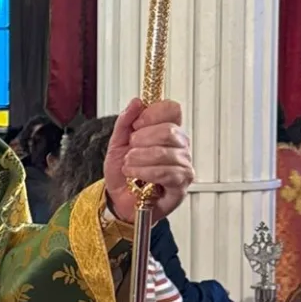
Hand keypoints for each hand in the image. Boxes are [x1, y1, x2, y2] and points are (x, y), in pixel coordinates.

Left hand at [104, 98, 193, 222]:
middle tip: (131, 150)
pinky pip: (167, 173)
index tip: (137, 124)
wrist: (119, 200)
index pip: (172, 110)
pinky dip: (145, 173)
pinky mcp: (181, 185)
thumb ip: (125, 122)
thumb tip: (136, 102)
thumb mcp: (117, 143)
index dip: (153, 114)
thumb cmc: (123, 173)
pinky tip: (136, 176)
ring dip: (139, 159)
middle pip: (169, 130)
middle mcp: (180, 146)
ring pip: (165, 153)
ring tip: (129, 166)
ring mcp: (183, 165)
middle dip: (142, 140)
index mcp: (168, 131)